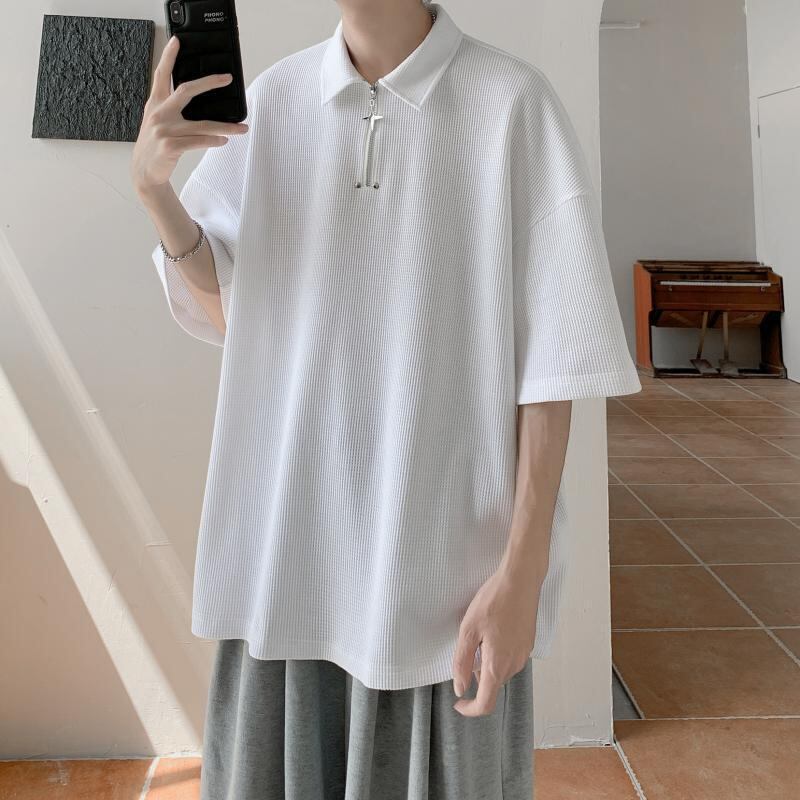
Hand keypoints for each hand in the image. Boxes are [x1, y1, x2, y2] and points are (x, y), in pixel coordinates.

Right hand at [131, 35, 248, 195]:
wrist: (144, 172)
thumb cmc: (155, 145)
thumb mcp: (156, 121)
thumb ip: (169, 107)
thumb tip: (195, 97)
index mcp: (155, 104)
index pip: (161, 75)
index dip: (168, 56)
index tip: (178, 41)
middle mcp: (158, 113)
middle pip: (186, 90)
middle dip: (208, 82)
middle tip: (227, 78)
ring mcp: (164, 130)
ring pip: (202, 124)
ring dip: (225, 126)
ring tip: (242, 128)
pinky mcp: (170, 147)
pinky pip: (199, 141)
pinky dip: (213, 141)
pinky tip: (224, 141)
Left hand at [451, 565, 539, 716]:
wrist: (521, 580)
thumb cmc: (493, 601)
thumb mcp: (468, 629)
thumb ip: (462, 662)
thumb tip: (460, 688)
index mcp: (497, 665)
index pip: (486, 703)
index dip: (470, 709)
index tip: (458, 703)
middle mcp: (514, 665)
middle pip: (492, 685)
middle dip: (475, 676)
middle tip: (466, 647)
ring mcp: (524, 654)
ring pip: (501, 671)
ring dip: (486, 662)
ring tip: (480, 633)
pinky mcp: (528, 643)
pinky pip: (510, 658)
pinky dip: (497, 654)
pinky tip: (493, 629)